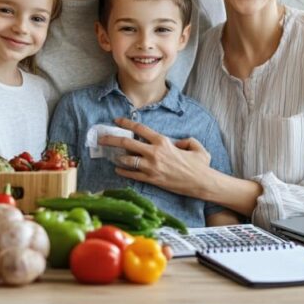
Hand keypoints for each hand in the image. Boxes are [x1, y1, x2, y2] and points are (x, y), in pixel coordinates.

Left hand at [96, 117, 212, 196]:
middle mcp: (154, 153)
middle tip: (101, 138)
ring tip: (110, 155)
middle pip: (127, 143)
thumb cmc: (200, 165)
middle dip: (111, 139)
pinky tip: (117, 169)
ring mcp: (151, 167)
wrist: (201, 182)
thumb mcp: (195, 146)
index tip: (116, 121)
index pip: (140, 129)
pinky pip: (132, 175)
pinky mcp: (152, 179)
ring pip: (127, 159)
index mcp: (163, 141)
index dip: (126, 123)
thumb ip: (185, 140)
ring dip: (117, 157)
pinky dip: (123, 171)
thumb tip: (179, 142)